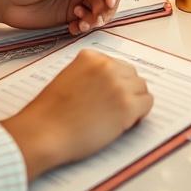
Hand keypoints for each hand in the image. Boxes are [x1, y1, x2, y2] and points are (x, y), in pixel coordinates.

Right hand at [1, 49, 152, 179]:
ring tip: (114, 117)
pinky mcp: (127, 106)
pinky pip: (147, 104)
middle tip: (111, 110)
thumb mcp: (67, 79)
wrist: (43, 133)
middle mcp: (107, 66)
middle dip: (125, 91)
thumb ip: (89, 75)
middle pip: (132, 75)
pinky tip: (123, 124)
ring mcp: (119, 85)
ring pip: (142, 88)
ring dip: (134, 102)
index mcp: (91, 57)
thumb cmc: (49, 113)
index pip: (117, 65)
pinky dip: (139, 114)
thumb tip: (110, 85)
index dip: (113, 83)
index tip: (104, 97)